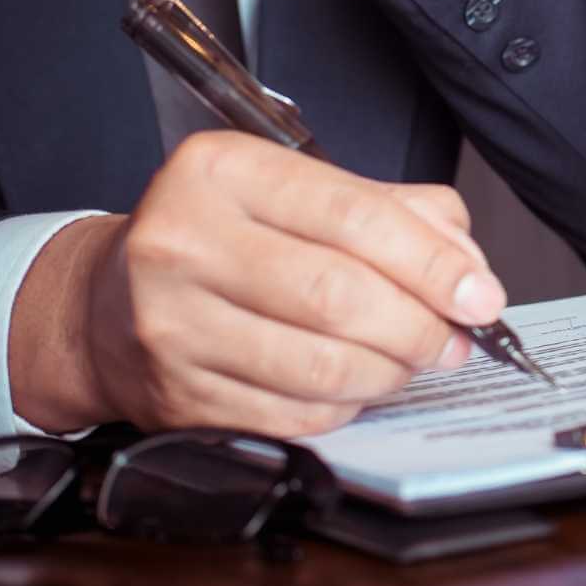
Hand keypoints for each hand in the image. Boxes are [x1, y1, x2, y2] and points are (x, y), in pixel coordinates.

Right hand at [9, 132, 506, 436]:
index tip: (479, 294)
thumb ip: (395, 212)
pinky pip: (296, 414)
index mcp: (220, 171)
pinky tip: (356, 383)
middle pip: (338, 297)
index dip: (432, 263)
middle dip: (419, 325)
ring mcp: (171, 325)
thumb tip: (467, 266)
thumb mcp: (297, 192)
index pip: (352, 217)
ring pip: (321, 366)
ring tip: (412, 359)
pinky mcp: (178, 397)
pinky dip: (347, 404)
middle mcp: (182, 242)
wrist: (106, 303)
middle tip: (454, 337)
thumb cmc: (221, 237)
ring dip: (391, 370)